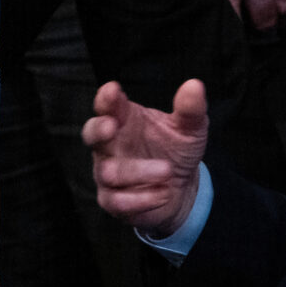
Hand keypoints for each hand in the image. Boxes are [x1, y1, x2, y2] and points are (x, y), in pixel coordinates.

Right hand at [83, 79, 207, 237]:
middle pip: (91, 133)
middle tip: (112, 126)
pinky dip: (142, 198)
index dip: (106, 98)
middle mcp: (111, 144)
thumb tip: (195, 85)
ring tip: (167, 170)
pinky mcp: (112, 200)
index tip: (113, 90)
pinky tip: (163, 192)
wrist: (182, 188)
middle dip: (98, 129)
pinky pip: (118, 201)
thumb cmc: (176, 150)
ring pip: (109, 172)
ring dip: (139, 171)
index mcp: (124, 119)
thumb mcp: (190, 129)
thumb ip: (191, 109)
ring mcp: (108, 172)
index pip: (108, 105)